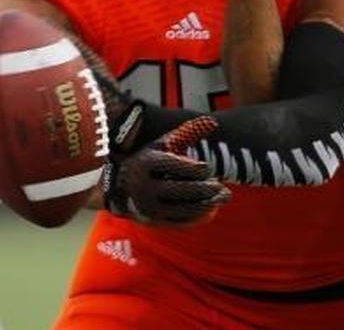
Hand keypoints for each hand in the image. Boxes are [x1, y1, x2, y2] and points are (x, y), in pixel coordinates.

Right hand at [103, 116, 230, 225]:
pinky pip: (180, 222)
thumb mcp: (165, 144)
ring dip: (207, 204)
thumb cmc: (151, 161)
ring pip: (183, 208)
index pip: (175, 166)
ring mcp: (149, 207)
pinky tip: (212, 209)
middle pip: (181, 189)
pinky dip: (199, 217)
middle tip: (222, 187)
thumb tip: (214, 122)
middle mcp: (145, 187)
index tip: (206, 168)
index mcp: (147, 163)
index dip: (195, 168)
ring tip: (222, 197)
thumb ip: (188, 131)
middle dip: (206, 189)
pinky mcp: (154, 221)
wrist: (120, 188)